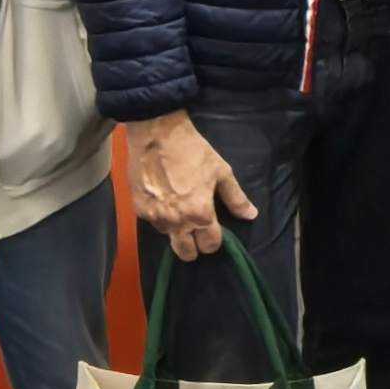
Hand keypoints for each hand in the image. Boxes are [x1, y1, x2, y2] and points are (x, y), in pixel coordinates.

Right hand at [123, 110, 254, 261]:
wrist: (157, 134)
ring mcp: (155, 217)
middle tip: (197, 231)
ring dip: (176, 229)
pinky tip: (164, 198)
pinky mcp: (139, 210)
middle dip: (194, 247)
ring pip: (169, 237)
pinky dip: (160, 216)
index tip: (214, 231)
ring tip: (180, 207)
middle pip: (186, 253)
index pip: (210, 245)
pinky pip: (153, 222)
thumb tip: (250, 215)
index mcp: (200, 215)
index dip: (214, 240)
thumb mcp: (221, 172)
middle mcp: (177, 222)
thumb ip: (235, 198)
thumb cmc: (193, 151)